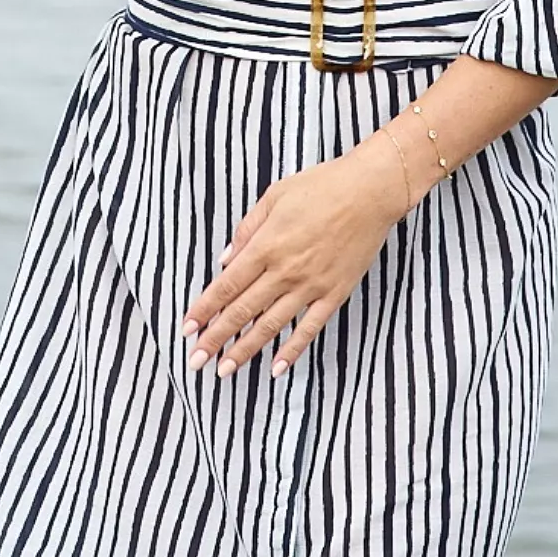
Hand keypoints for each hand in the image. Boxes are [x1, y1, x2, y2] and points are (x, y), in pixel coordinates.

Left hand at [178, 142, 407, 380]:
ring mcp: (310, 285)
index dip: (204, 309)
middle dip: (216, 338)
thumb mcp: (275, 196)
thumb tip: (226, 258)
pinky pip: (309, 328)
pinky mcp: (334, 294)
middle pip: (242, 310)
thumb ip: (247, 228)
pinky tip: (276, 367)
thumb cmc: (322, 186)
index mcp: (266, 245)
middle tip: (196, 361)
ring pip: (271, 325)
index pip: (226, 285)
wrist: (370, 192)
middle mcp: (284, 270)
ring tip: (225, 370)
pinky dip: (292, 350)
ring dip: (245, 349)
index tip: (187, 328)